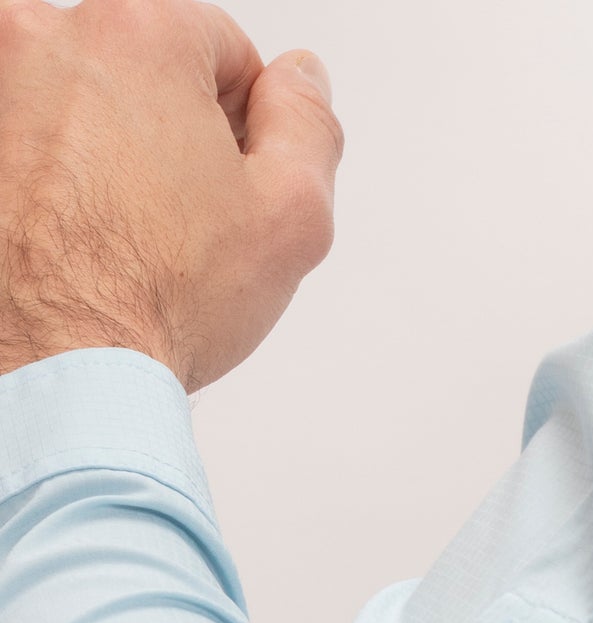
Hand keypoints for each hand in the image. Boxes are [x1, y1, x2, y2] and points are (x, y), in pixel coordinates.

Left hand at [0, 0, 341, 391]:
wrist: (56, 366)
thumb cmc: (157, 299)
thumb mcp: (291, 216)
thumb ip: (309, 124)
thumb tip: (300, 79)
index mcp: (141, 31)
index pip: (220, 48)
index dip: (244, 123)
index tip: (233, 186)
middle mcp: (50, 36)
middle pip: (142, 69)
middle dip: (170, 132)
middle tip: (181, 222)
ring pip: (81, 104)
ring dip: (107, 150)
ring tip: (121, 234)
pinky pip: (30, 141)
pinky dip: (53, 176)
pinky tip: (73, 237)